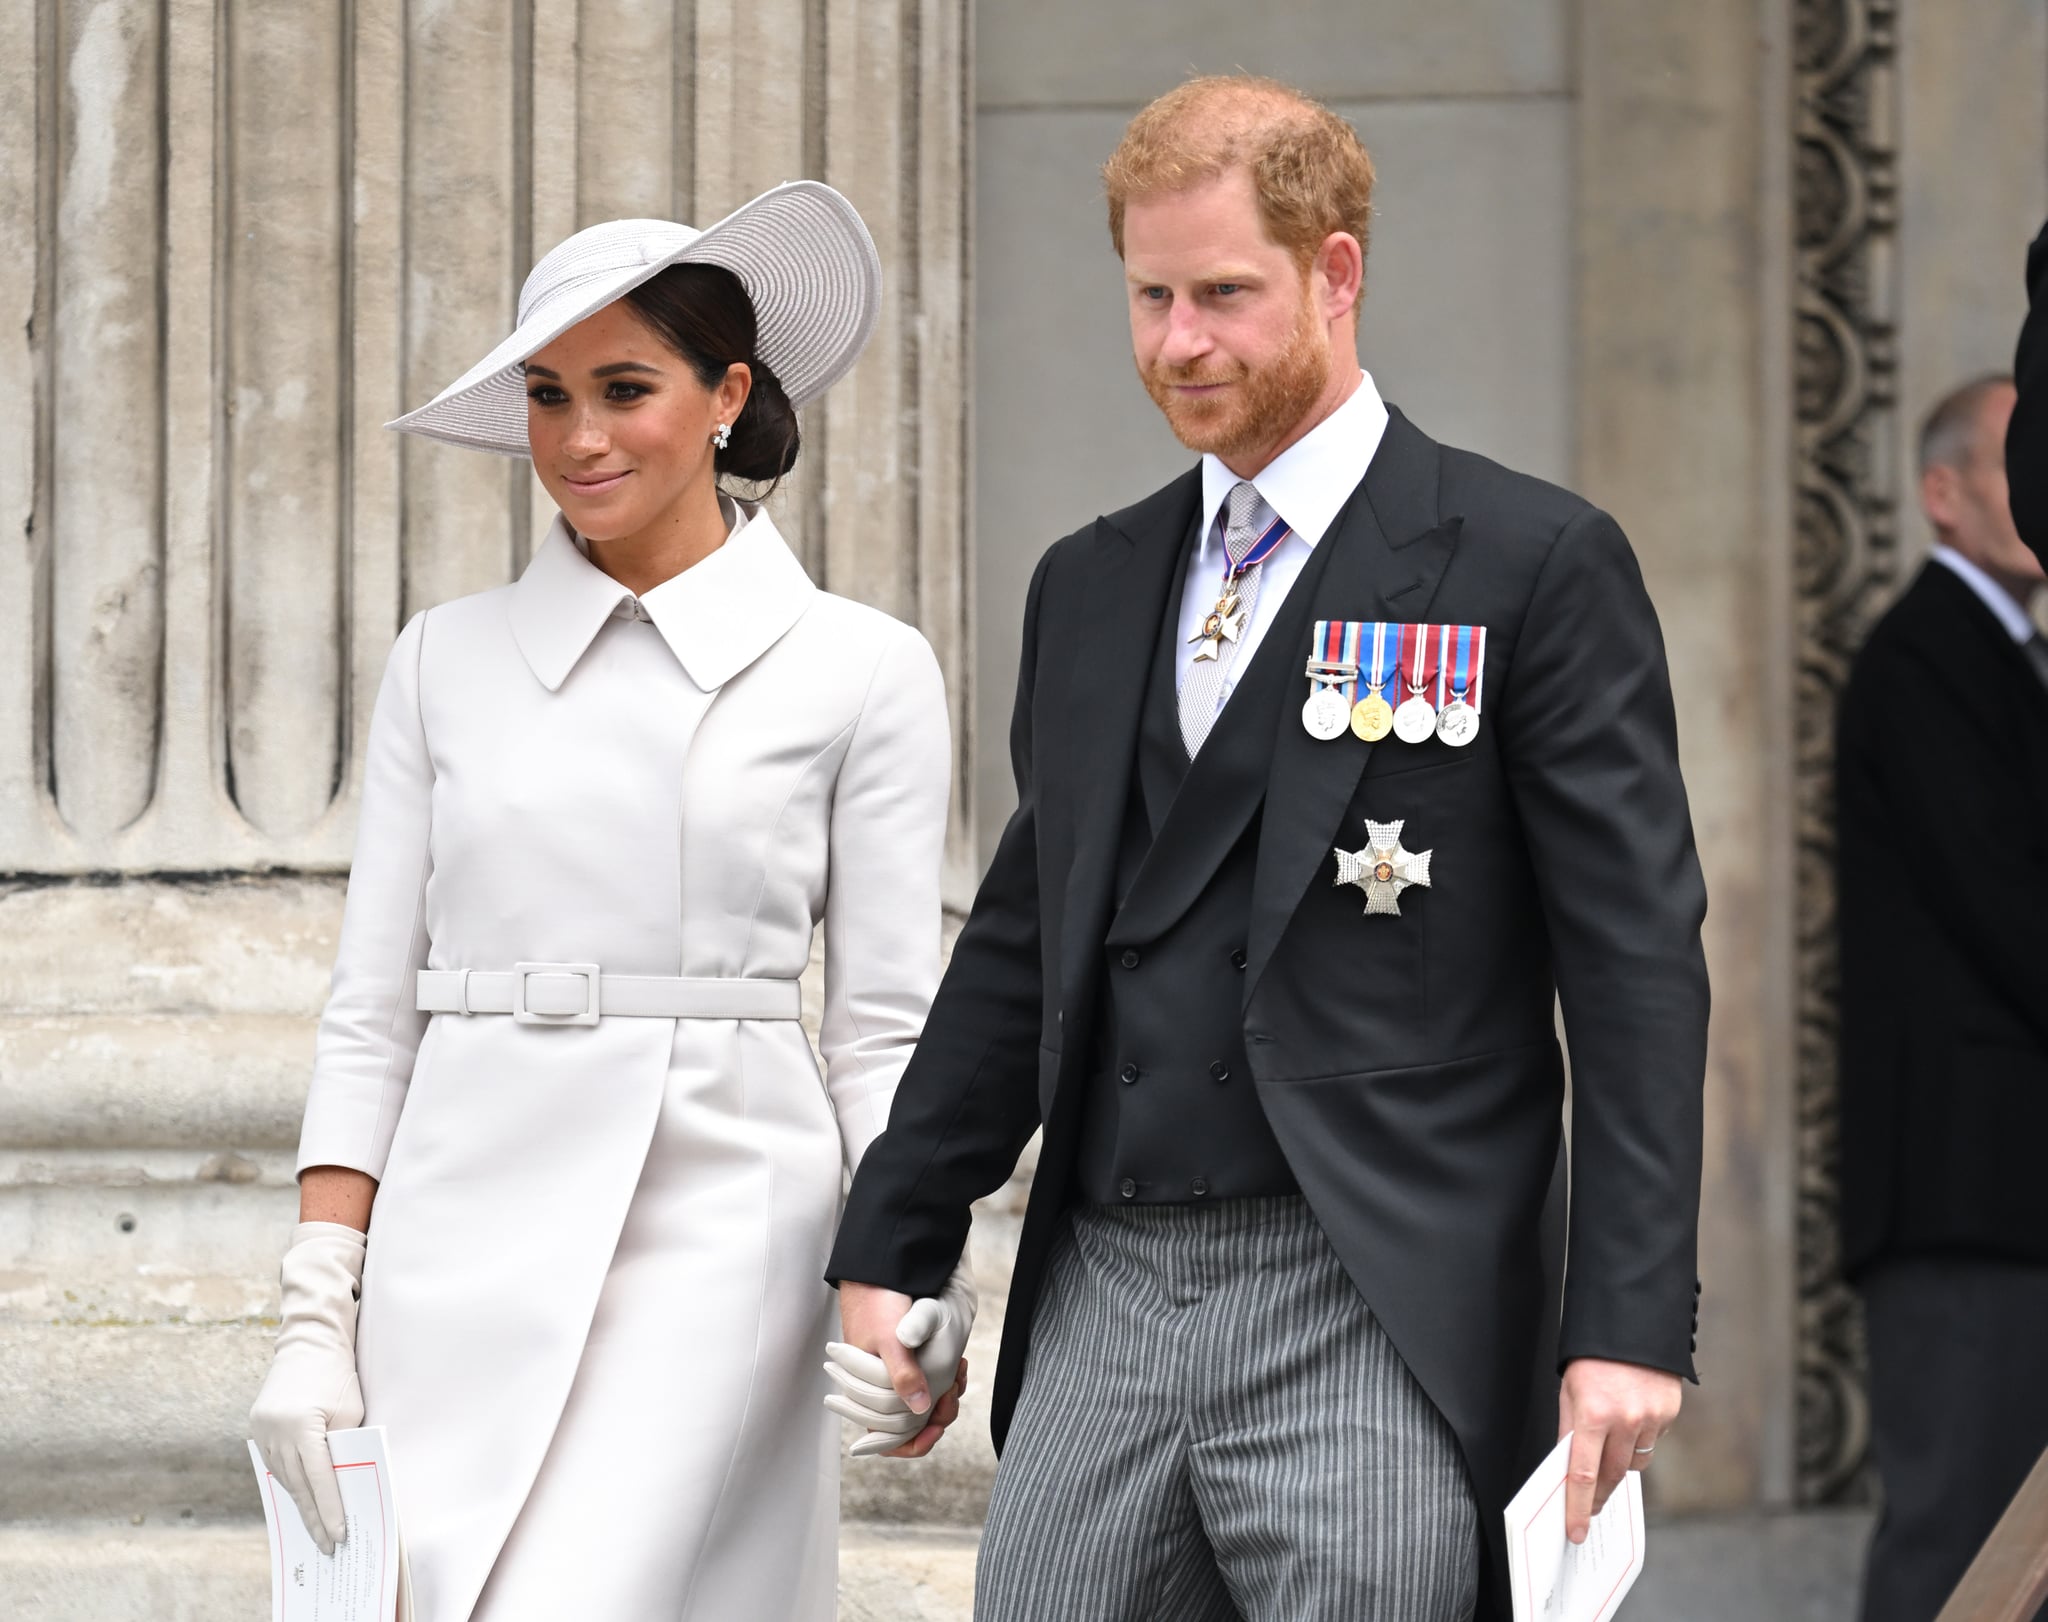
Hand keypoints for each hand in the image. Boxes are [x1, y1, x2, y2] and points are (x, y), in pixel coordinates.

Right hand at [250, 1222, 367, 1554]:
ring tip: (317, 1529)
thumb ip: (344, 1447)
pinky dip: (291, 1482)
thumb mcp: (350, 1410)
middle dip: (314, 1517)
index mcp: (299, 1425)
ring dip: (301, 1502)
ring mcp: (261, 1429)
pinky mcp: (257, 1426)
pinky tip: (302, 1499)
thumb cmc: (338, 1371)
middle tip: (328, 1546)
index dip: (330, 1509)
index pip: (318, 1478)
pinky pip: (275, 1464)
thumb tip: (345, 1486)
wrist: (309, 1337)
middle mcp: (273, 1431)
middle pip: (297, 1485)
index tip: (339, 1535)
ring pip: (283, 1478)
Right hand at [829, 1263, 975, 1457]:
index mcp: (863, 1391)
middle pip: (911, 1424)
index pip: (886, 1438)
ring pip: (924, 1405)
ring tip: (959, 1372)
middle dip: (937, 1413)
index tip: (936, 1425)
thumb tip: (920, 1410)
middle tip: (953, 1389)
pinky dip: (947, 1381)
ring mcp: (894, 1375)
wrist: (883, 1268)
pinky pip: (930, 1385)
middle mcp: (877, 1388)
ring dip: (945, 1396)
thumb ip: (902, 1375)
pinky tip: (958, 1365)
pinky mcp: (910, 1363)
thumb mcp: (891, 1339)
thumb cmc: (878, 1302)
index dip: (913, 1442)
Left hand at [1557, 1358, 1681, 1544]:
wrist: (1631, 1322)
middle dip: (1599, 1494)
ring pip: (1634, 1463)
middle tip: (1591, 1507)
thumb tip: (1568, 1467)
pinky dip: (1638, 1440)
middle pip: (1611, 1476)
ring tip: (1608, 1450)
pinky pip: (1651, 1441)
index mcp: (1593, 1414)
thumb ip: (1570, 1430)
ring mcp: (1651, 1418)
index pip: (1583, 1474)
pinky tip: (1630, 1420)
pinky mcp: (1669, 1413)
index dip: (1579, 1506)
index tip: (1576, 1530)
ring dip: (1619, 1466)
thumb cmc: (1593, 1357)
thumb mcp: (1570, 1390)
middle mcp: (1625, 1420)